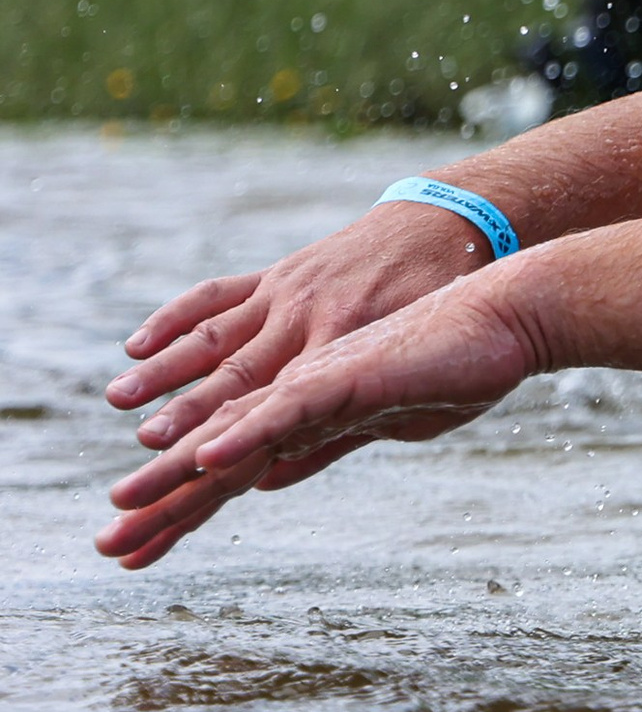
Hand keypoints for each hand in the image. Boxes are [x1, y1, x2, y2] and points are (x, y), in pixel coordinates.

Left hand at [94, 279, 537, 569]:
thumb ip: (318, 444)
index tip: (139, 550)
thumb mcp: (380, 420)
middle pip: (213, 451)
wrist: (504, 313)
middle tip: (109, 546)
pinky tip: (206, 457)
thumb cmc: (456, 364)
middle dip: (160, 501)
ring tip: (125, 502)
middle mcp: (292, 391)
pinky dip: (245, 434)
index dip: (182, 509)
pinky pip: (285, 407)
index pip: (228, 467)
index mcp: (300, 411)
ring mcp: (314, 378)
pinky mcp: (344, 373)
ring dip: (176, 468)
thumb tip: (265, 481)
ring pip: (233, 428)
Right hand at [105, 201, 501, 451]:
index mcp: (346, 350)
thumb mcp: (412, 371)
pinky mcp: (276, 273)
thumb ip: (339, 427)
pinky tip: (136, 343)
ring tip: (119, 399)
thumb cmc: (441, 317)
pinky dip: (176, 317)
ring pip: (215, 335)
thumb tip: (265, 481)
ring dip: (166, 369)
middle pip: (237, 376)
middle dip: (187, 416)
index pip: (281, 407)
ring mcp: (287, 294)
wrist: (452, 230)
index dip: (238, 439)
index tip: (193, 471)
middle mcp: (308, 321)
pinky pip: (217, 294)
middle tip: (144, 447)